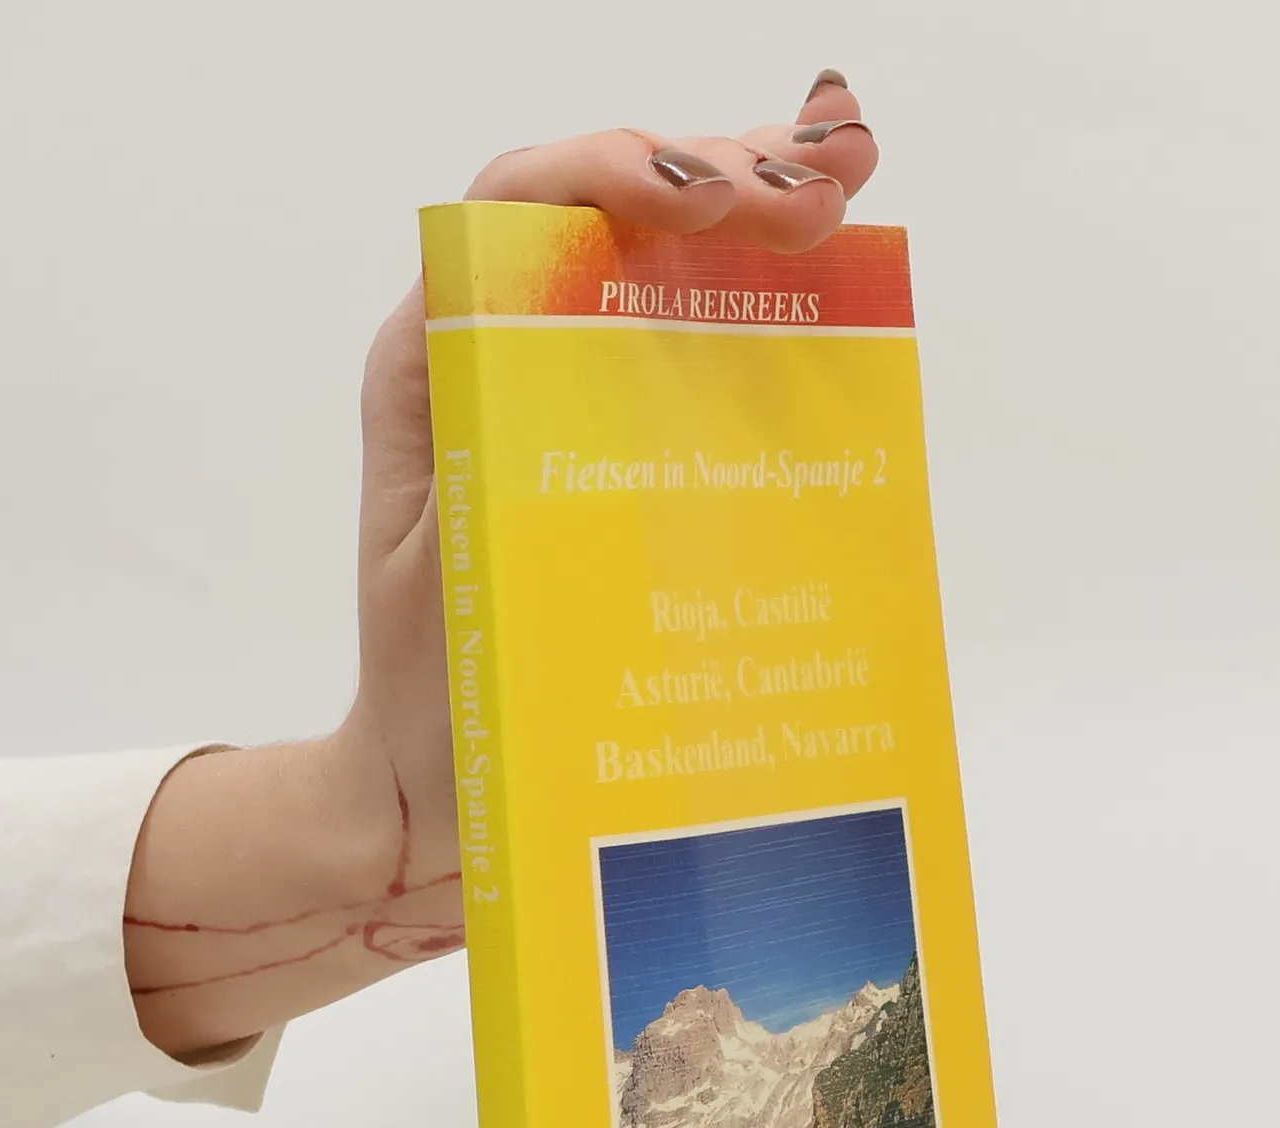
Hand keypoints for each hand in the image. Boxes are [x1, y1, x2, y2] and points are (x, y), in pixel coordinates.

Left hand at [124, 73, 878, 1058]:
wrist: (437, 802)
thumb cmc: (434, 703)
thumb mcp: (443, 565)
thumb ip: (472, 447)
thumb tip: (545, 331)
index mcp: (446, 373)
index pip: (518, 212)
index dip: (614, 173)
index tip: (714, 204)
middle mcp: (503, 370)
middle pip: (606, 216)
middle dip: (719, 174)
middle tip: (824, 188)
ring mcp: (570, 414)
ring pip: (657, 272)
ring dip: (754, 213)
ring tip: (845, 191)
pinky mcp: (622, 465)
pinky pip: (688, 361)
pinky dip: (761, 308)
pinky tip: (832, 282)